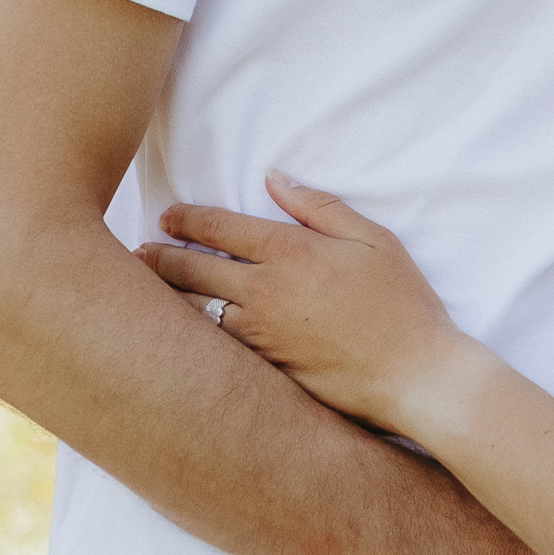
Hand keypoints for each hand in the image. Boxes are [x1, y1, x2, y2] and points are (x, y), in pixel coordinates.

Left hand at [140, 171, 470, 437]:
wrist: (413, 376)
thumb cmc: (402, 303)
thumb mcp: (372, 239)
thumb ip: (318, 206)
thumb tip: (275, 178)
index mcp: (291, 251)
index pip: (219, 227)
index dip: (186, 218)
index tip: (167, 216)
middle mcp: (264, 292)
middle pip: (193, 268)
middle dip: (159, 257)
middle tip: (140, 252)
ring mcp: (259, 335)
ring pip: (195, 310)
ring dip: (168, 298)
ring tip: (146, 290)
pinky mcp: (262, 370)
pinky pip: (215, 347)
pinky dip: (192, 336)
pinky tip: (180, 334)